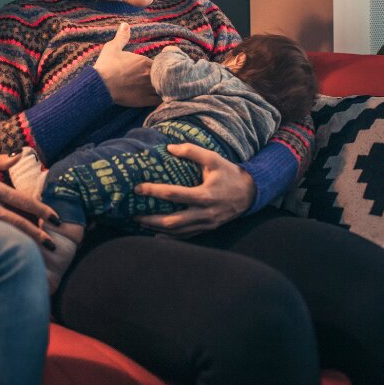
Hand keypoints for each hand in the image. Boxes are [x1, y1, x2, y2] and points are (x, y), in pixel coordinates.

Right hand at [0, 153, 60, 247]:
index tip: (57, 219)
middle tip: (53, 244)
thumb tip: (22, 155)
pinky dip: (4, 246)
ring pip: (6, 235)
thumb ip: (0, 161)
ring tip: (39, 253)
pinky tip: (14, 253)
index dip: (42, 210)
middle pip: (18, 223)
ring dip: (24, 244)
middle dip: (39, 235)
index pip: (23, 201)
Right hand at [94, 23, 158, 106]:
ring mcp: (148, 88)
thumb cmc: (106, 66)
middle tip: (163, 78)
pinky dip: (163, 99)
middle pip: (165, 75)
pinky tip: (163, 99)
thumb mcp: (112, 48)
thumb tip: (125, 24)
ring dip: (166, 88)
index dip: (160, 65)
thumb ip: (121, 37)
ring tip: (165, 89)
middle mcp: (149, 74)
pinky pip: (160, 100)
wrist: (99, 85)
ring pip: (165, 88)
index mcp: (144, 62)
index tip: (157, 68)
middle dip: (164, 76)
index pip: (161, 63)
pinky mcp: (145, 100)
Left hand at [133, 143, 255, 235]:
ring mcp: (206, 224)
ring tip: (140, 223)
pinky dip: (169, 236)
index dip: (154, 191)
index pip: (174, 195)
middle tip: (133, 214)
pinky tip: (156, 233)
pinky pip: (185, 236)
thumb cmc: (229, 173)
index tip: (138, 188)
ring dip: (157, 229)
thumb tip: (169, 147)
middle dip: (150, 220)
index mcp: (205, 195)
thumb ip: (192, 151)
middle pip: (172, 221)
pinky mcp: (207, 229)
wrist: (250, 193)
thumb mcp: (213, 158)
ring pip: (177, 232)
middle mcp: (204, 213)